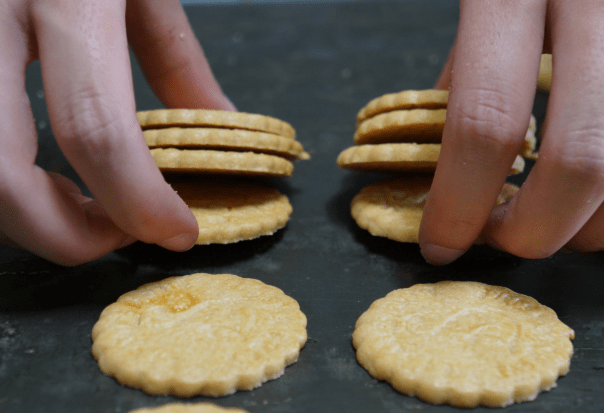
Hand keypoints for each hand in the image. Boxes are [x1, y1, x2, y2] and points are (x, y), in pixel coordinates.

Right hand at [0, 0, 234, 265]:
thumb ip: (177, 61)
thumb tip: (216, 124)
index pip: (95, 132)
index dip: (138, 202)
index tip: (177, 232)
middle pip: (2, 178)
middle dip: (66, 233)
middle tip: (119, 233)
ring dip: (28, 215)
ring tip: (85, 205)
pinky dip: (5, 183)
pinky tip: (39, 173)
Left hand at [419, 0, 603, 263]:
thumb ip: (472, 67)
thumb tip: (450, 159)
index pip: (486, 121)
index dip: (460, 202)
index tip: (439, 243)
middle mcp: (597, 6)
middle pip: (582, 161)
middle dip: (535, 230)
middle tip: (503, 239)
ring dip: (591, 225)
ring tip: (554, 218)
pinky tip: (596, 191)